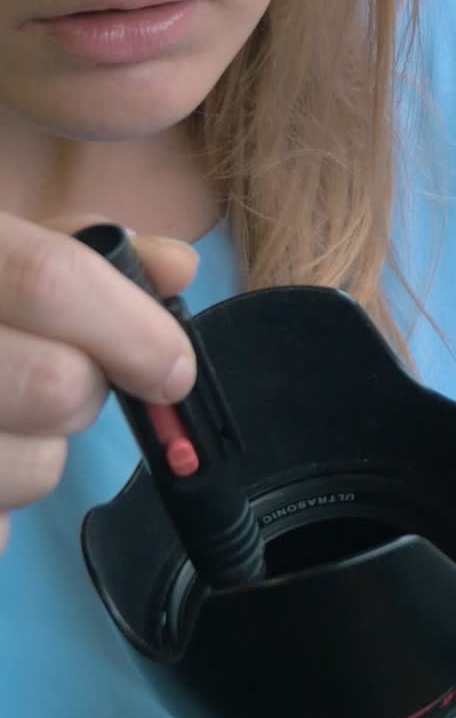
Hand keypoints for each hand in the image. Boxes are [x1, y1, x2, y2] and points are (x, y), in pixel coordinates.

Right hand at [0, 211, 198, 554]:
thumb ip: (82, 246)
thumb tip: (176, 267)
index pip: (50, 280)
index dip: (131, 328)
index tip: (173, 367)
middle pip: (56, 385)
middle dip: (87, 391)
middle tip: (66, 375)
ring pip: (30, 470)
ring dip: (39, 455)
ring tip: (1, 417)